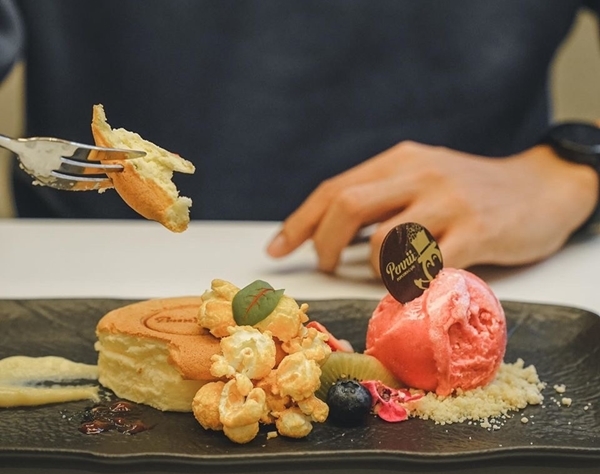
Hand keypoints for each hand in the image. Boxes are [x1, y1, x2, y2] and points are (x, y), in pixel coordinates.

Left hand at [266, 141, 597, 273]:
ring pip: (384, 241)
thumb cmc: (473, 189)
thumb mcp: (424, 175)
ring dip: (373, 268)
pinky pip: (428, 266)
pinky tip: (417, 285)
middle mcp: (419, 174)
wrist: (544, 186)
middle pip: (347, 207)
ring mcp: (448, 202)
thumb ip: (383, 197)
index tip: (275, 250)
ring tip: (386, 274)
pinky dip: (412, 283)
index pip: (334, 189)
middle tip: (324, 267)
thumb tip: (330, 234)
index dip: (299, 222)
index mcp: (400, 160)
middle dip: (323, 244)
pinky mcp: (476, 231)